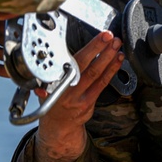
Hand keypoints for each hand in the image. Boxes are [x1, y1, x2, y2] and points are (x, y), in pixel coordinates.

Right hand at [34, 30, 123, 161]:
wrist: (57, 125)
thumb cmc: (52, 99)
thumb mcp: (44, 84)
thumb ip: (52, 71)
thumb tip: (56, 52)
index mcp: (55, 80)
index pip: (73, 60)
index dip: (89, 48)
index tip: (100, 36)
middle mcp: (67, 88)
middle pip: (86, 65)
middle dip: (100, 49)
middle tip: (110, 36)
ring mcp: (79, 97)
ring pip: (96, 74)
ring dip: (108, 58)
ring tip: (117, 45)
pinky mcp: (89, 103)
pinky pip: (102, 84)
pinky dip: (110, 71)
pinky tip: (117, 61)